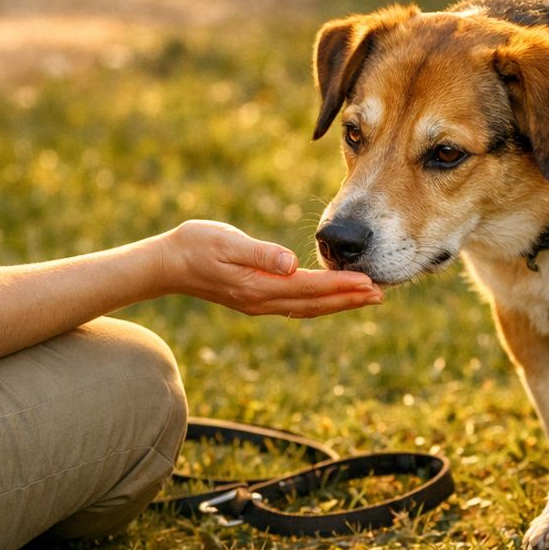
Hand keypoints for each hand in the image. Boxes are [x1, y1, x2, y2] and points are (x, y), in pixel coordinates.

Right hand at [160, 219, 381, 317]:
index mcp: (257, 286)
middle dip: (348, 299)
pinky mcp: (255, 298)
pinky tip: (331, 297)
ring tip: (366, 296)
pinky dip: (319, 301)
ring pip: (308, 307)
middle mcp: (262, 300)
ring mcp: (258, 302)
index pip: (309, 288)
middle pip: (314, 303)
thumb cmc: (194, 245)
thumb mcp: (225, 243)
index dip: (340, 286)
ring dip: (338, 302)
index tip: (369, 283)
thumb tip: (289, 263)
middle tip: (381, 294)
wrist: (167, 264)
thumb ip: (259, 253)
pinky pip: (296, 304)